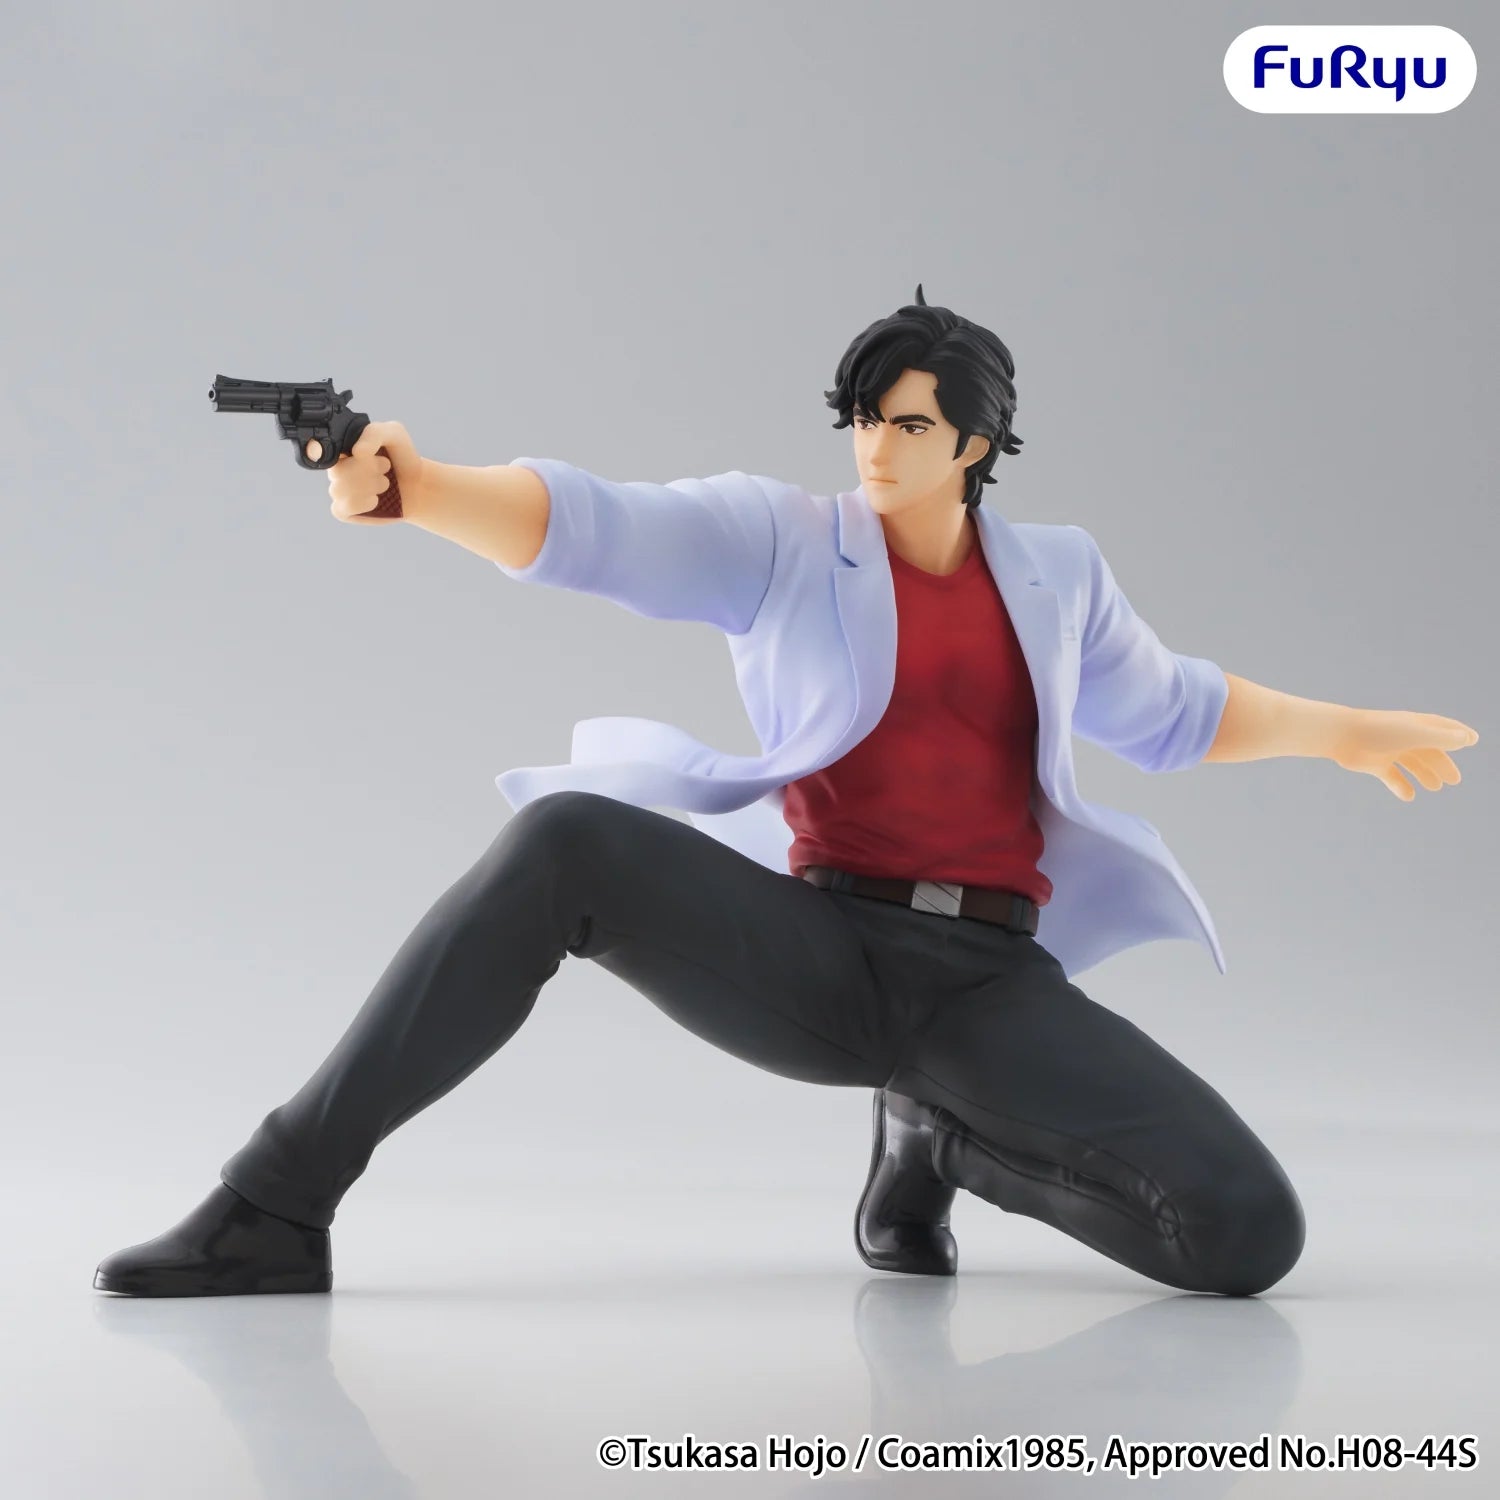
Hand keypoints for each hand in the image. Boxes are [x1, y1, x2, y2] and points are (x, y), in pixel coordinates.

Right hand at [311, 420, 425, 524]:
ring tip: (385, 483)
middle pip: (336, 471)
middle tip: (386, 467)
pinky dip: (361, 504)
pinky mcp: (346, 510)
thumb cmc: (402, 456)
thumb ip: (373, 434)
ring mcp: (339, 490)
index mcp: (341, 447)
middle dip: (367, 469)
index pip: (319, 448)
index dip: (322, 450)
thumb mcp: (393, 433)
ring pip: (338, 490)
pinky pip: (341, 509)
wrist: (417, 484)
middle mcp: (336, 468)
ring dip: (369, 486)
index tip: (349, 454)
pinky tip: (375, 499)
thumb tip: (356, 451)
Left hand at [1330, 709, 1478, 800]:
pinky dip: (1400, 786)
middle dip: (1442, 764)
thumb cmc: (1379, 731)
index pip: (1442, 727)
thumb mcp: (1415, 734)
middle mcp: (1402, 736)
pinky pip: (1391, 776)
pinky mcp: (1374, 763)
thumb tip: (1468, 739)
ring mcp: (1388, 749)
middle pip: (1428, 750)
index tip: (1472, 740)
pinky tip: (1409, 796)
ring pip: (1411, 764)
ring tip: (1435, 788)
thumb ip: (1442, 738)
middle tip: (1454, 780)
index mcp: (1415, 724)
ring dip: (1424, 775)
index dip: (1458, 733)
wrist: (1341, 736)